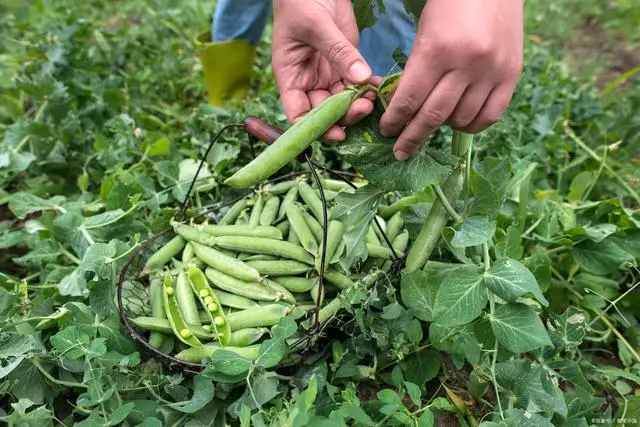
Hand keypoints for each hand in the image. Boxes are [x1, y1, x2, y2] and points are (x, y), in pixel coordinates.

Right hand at [272, 0, 376, 140]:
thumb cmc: (302, 2)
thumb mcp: (317, 26)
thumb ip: (338, 52)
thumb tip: (360, 79)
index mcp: (290, 77)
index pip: (298, 114)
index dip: (315, 129)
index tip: (337, 133)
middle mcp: (308, 82)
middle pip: (325, 113)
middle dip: (344, 116)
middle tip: (364, 108)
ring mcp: (327, 75)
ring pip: (343, 103)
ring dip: (359, 104)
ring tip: (373, 96)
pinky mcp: (345, 65)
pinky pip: (357, 85)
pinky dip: (369, 88)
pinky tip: (379, 86)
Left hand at [380, 0, 523, 159]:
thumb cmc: (451, 5)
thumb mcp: (424, 33)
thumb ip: (415, 71)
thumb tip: (403, 109)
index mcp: (438, 50)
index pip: (410, 99)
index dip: (396, 120)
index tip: (387, 131)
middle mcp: (467, 64)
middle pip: (433, 115)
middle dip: (412, 137)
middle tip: (401, 151)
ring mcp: (492, 72)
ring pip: (461, 119)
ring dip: (441, 128)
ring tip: (431, 125)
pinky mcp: (511, 76)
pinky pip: (490, 116)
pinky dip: (472, 125)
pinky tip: (459, 122)